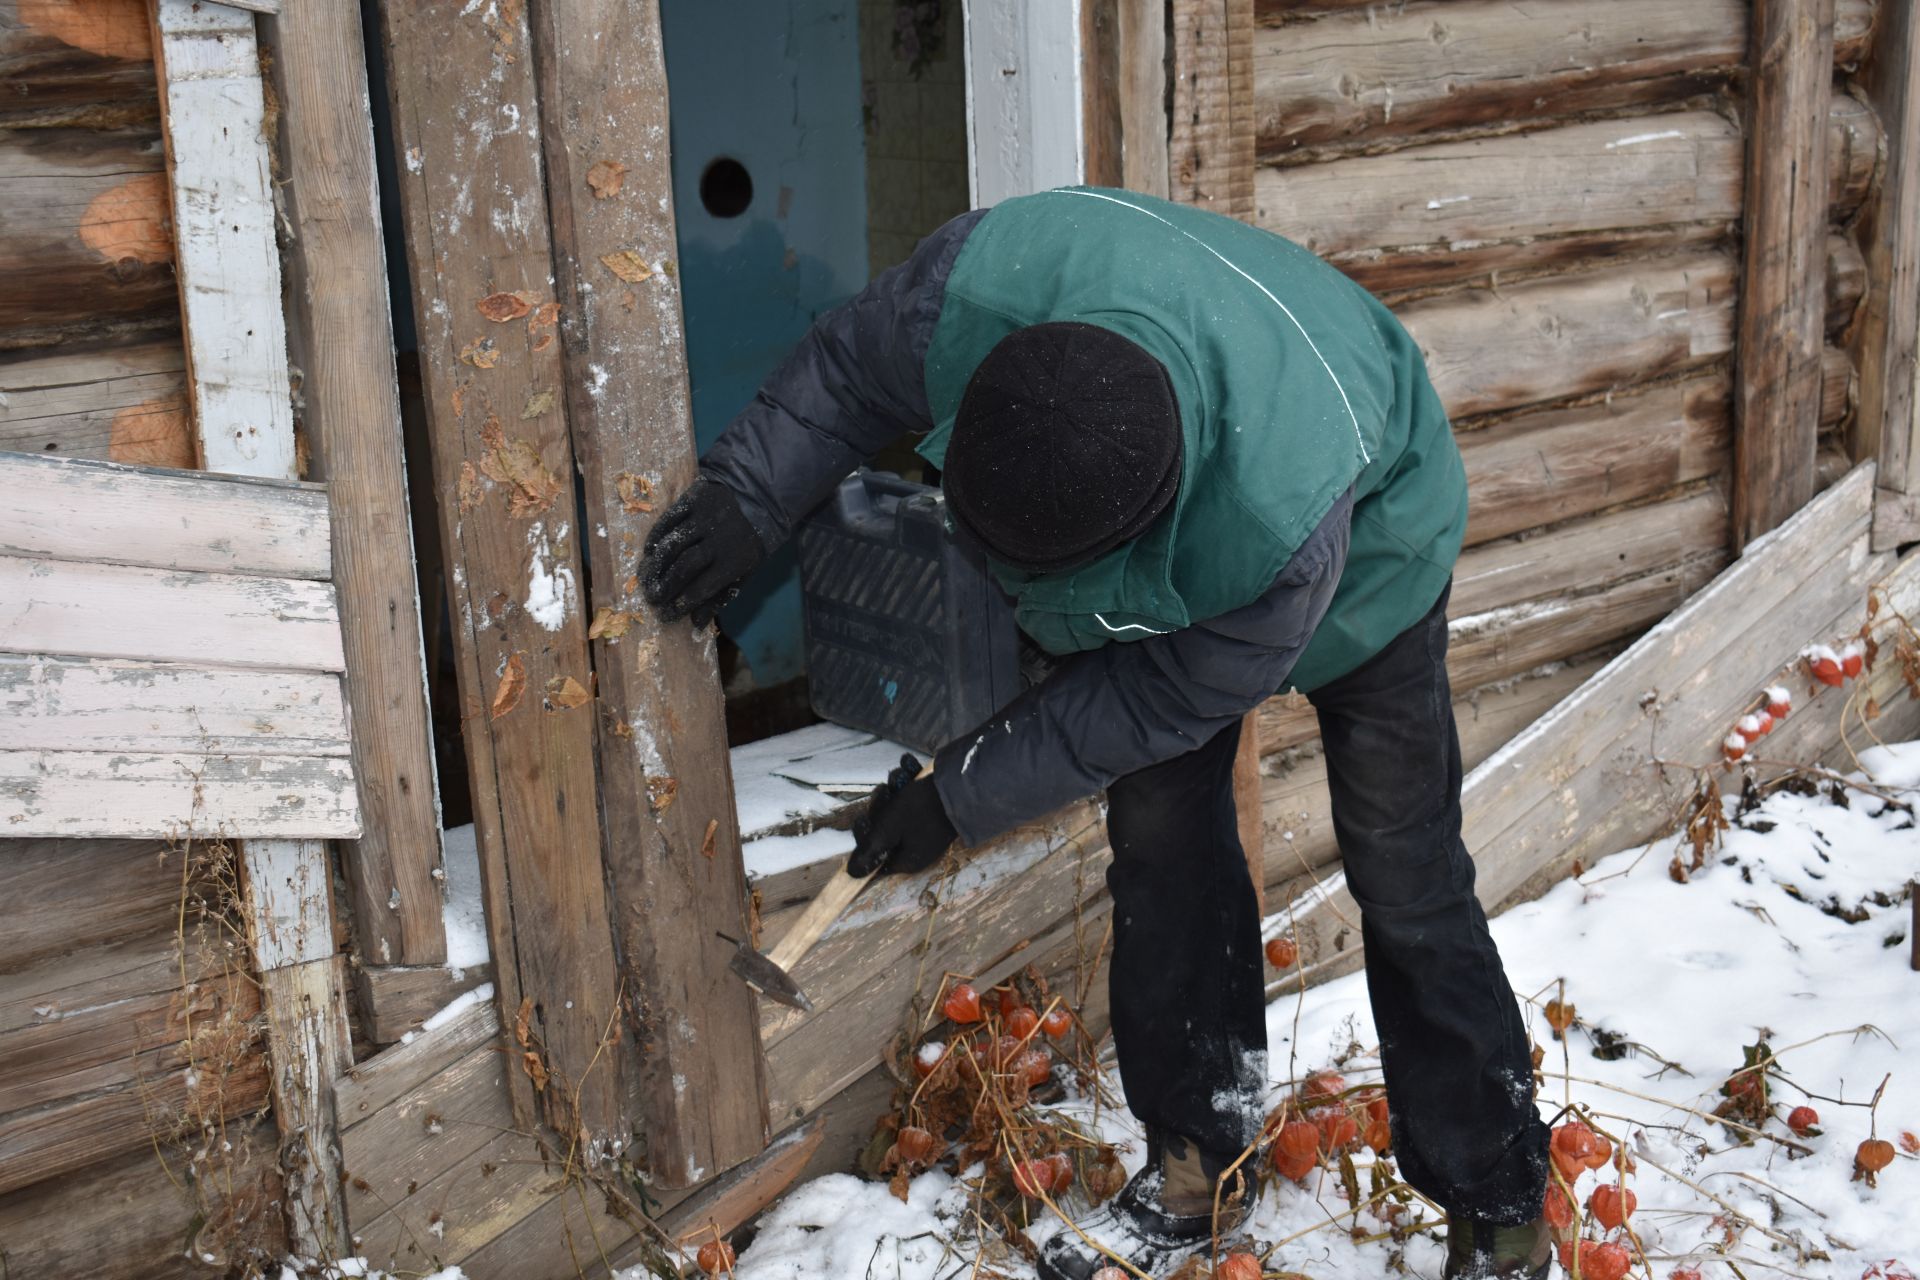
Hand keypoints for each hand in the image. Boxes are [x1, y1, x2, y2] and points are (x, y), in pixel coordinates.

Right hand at [640, 475, 767, 626]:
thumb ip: (720, 597)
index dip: (680, 604)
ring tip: (645, 580)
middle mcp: (718, 540)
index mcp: (734, 561)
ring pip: (672, 544)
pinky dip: (655, 538)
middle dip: (665, 586)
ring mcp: (704, 518)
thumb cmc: (748, 543)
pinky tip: (648, 553)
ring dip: (655, 565)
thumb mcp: (744, 573)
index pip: (702, 588)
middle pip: (684, 567)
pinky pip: (668, 520)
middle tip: (651, 598)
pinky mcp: (693, 499)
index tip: (664, 614)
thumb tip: (696, 624)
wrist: (759, 498)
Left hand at [847, 754, 958, 876]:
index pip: (876, 856)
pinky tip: (910, 766)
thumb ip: (870, 848)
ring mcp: (926, 828)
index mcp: (906, 859)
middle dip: (883, 805)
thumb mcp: (890, 828)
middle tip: (886, 791)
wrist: (964, 785)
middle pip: (886, 828)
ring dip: (896, 788)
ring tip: (901, 774)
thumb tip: (852, 873)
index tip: (863, 818)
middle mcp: (916, 847)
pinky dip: (911, 782)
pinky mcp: (934, 810)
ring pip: (899, 808)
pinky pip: (915, 798)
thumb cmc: (923, 809)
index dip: (866, 836)